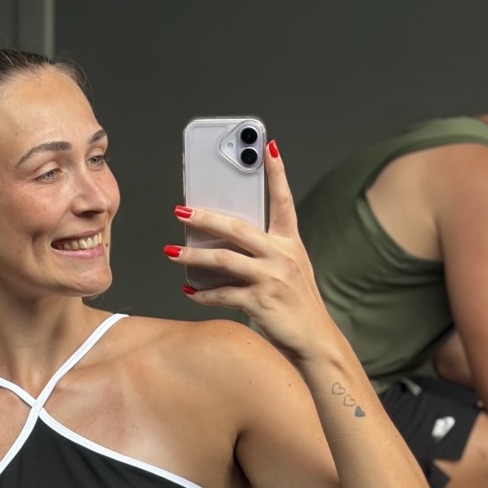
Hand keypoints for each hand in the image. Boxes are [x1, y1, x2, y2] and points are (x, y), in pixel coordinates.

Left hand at [168, 141, 334, 361]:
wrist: (315, 340)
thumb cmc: (298, 306)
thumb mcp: (291, 270)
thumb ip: (268, 253)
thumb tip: (228, 244)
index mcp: (290, 243)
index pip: (282, 200)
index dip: (276, 172)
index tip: (267, 147)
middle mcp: (282, 255)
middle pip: (237, 227)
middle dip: (205, 217)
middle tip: (181, 211)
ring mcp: (271, 278)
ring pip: (223, 259)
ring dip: (192, 256)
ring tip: (171, 253)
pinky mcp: (260, 302)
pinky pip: (222, 294)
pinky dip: (203, 294)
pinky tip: (189, 292)